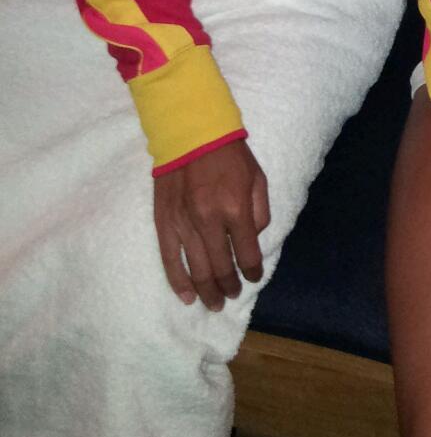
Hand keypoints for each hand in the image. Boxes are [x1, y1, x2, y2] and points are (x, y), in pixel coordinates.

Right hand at [154, 139, 269, 310]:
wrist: (191, 133)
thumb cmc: (230, 155)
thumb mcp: (258, 178)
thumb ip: (259, 212)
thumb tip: (254, 238)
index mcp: (236, 209)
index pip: (248, 253)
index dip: (253, 271)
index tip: (254, 277)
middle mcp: (209, 222)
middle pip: (222, 267)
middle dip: (229, 286)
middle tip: (233, 295)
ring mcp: (184, 224)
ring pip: (196, 269)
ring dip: (207, 291)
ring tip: (215, 303)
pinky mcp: (164, 223)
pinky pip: (170, 259)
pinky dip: (178, 282)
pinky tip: (187, 296)